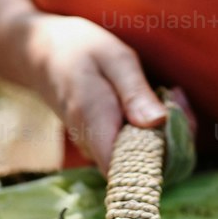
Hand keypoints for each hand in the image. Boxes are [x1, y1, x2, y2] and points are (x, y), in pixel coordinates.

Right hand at [22, 13, 195, 174]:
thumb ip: (134, 92)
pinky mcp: (103, 142)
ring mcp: (97, 147)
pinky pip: (134, 146)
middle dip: (174, 138)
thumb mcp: (113, 58)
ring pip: (142, 157)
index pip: (129, 170)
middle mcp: (94, 145)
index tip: (176, 120)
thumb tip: (158, 123)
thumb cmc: (78, 48)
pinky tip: (159, 98)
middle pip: (143, 165)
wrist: (39, 52)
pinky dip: (153, 128)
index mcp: (95, 124)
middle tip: (178, 95)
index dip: (162, 157)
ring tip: (171, 92)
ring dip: (167, 131)